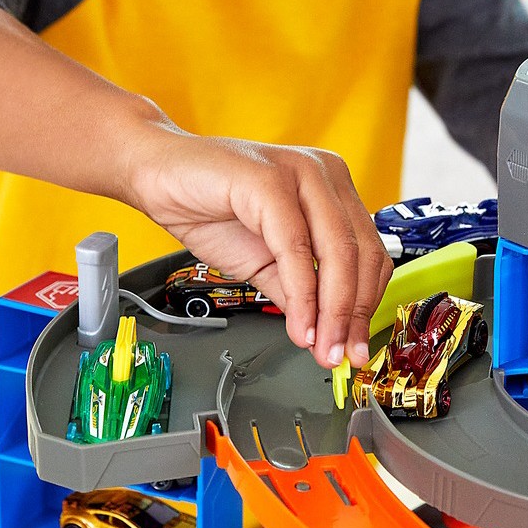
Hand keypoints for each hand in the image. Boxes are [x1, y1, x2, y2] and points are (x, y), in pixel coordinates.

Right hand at [119, 119, 392, 370]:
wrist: (156, 175)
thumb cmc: (209, 207)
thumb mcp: (266, 261)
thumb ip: (298, 291)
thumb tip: (325, 335)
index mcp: (332, 190)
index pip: (370, 254)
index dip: (365, 306)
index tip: (355, 346)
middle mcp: (325, 175)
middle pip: (361, 255)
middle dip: (352, 315)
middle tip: (341, 354)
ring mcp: (300, 172)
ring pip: (336, 251)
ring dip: (332, 311)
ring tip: (321, 346)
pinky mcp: (269, 180)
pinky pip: (295, 247)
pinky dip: (301, 294)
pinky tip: (297, 324)